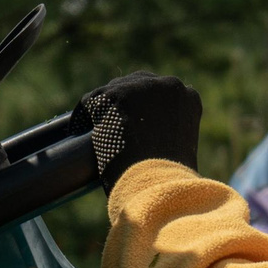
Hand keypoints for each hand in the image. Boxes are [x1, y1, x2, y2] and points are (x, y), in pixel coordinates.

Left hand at [77, 72, 202, 191]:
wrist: (158, 183)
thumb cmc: (170, 178)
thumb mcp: (180, 148)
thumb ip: (168, 132)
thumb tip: (147, 139)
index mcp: (188, 97)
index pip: (161, 94)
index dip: (145, 109)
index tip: (133, 123)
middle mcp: (169, 85)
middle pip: (138, 84)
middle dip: (126, 103)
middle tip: (112, 124)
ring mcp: (142, 87)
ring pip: (114, 90)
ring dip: (105, 108)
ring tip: (94, 127)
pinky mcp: (114, 94)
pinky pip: (91, 101)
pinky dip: (83, 116)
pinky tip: (79, 130)